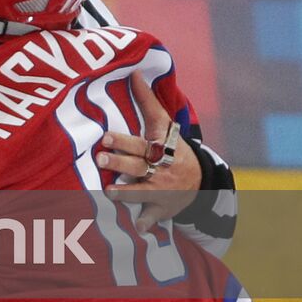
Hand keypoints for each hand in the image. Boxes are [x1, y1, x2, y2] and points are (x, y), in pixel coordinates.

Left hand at [97, 71, 200, 230]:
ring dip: (126, 194)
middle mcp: (160, 170)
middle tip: (100, 159)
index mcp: (159, 148)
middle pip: (138, 167)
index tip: (105, 137)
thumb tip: (134, 72)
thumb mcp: (163, 125)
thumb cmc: (171, 147)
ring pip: (142, 193)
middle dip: (120, 164)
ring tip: (108, 192)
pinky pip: (154, 219)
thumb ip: (147, 101)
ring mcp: (162, 191)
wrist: (201, 181)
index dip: (123, 141)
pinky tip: (136, 229)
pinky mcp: (162, 210)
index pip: (140, 143)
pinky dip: (146, 225)